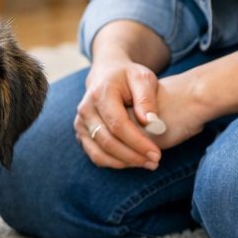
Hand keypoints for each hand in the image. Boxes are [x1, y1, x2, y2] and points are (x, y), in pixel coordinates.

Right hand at [75, 61, 212, 167]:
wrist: (106, 73)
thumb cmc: (128, 76)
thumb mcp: (142, 78)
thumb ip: (147, 99)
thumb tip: (151, 123)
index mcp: (100, 94)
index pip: (118, 125)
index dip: (138, 142)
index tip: (156, 153)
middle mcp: (86, 110)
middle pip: (108, 142)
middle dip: (133, 156)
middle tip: (155, 162)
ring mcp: (81, 123)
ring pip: (100, 153)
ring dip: (124, 163)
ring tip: (147, 164)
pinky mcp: (82, 133)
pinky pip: (95, 155)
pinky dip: (114, 163)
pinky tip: (132, 162)